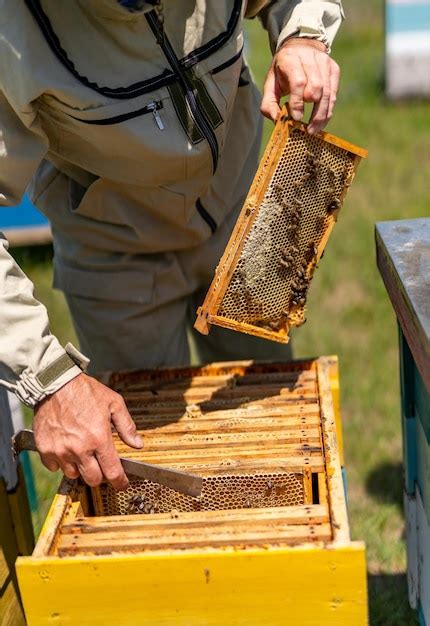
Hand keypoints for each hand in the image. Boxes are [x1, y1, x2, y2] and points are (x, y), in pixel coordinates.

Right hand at [33, 373, 142, 489]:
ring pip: (73, 475)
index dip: (120, 482)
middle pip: (93, 479)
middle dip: (100, 476)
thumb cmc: (86, 391)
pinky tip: (66, 449)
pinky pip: (54, 467)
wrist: (56, 383)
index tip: (122, 484)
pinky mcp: (45, 449)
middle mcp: (80, 448)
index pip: (112, 472)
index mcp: (99, 438)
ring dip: (80, 468)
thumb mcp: (114, 403)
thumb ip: (127, 426)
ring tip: (82, 452)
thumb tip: (138, 444)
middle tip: (101, 465)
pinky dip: (61, 462)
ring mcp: (61, 450)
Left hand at [261, 38, 339, 134]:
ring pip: (327, 93)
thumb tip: (277, 121)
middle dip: (313, 111)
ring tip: (314, 130)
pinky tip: (321, 122)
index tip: (296, 119)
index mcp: (291, 59)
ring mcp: (324, 62)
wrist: (299, 48)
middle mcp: (310, 57)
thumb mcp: (270, 84)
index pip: (298, 82)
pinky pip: (333, 93)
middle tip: (307, 129)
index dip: (298, 102)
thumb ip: (268, 103)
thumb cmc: (282, 72)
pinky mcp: (334, 69)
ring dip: (321, 115)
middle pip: (316, 88)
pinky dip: (328, 110)